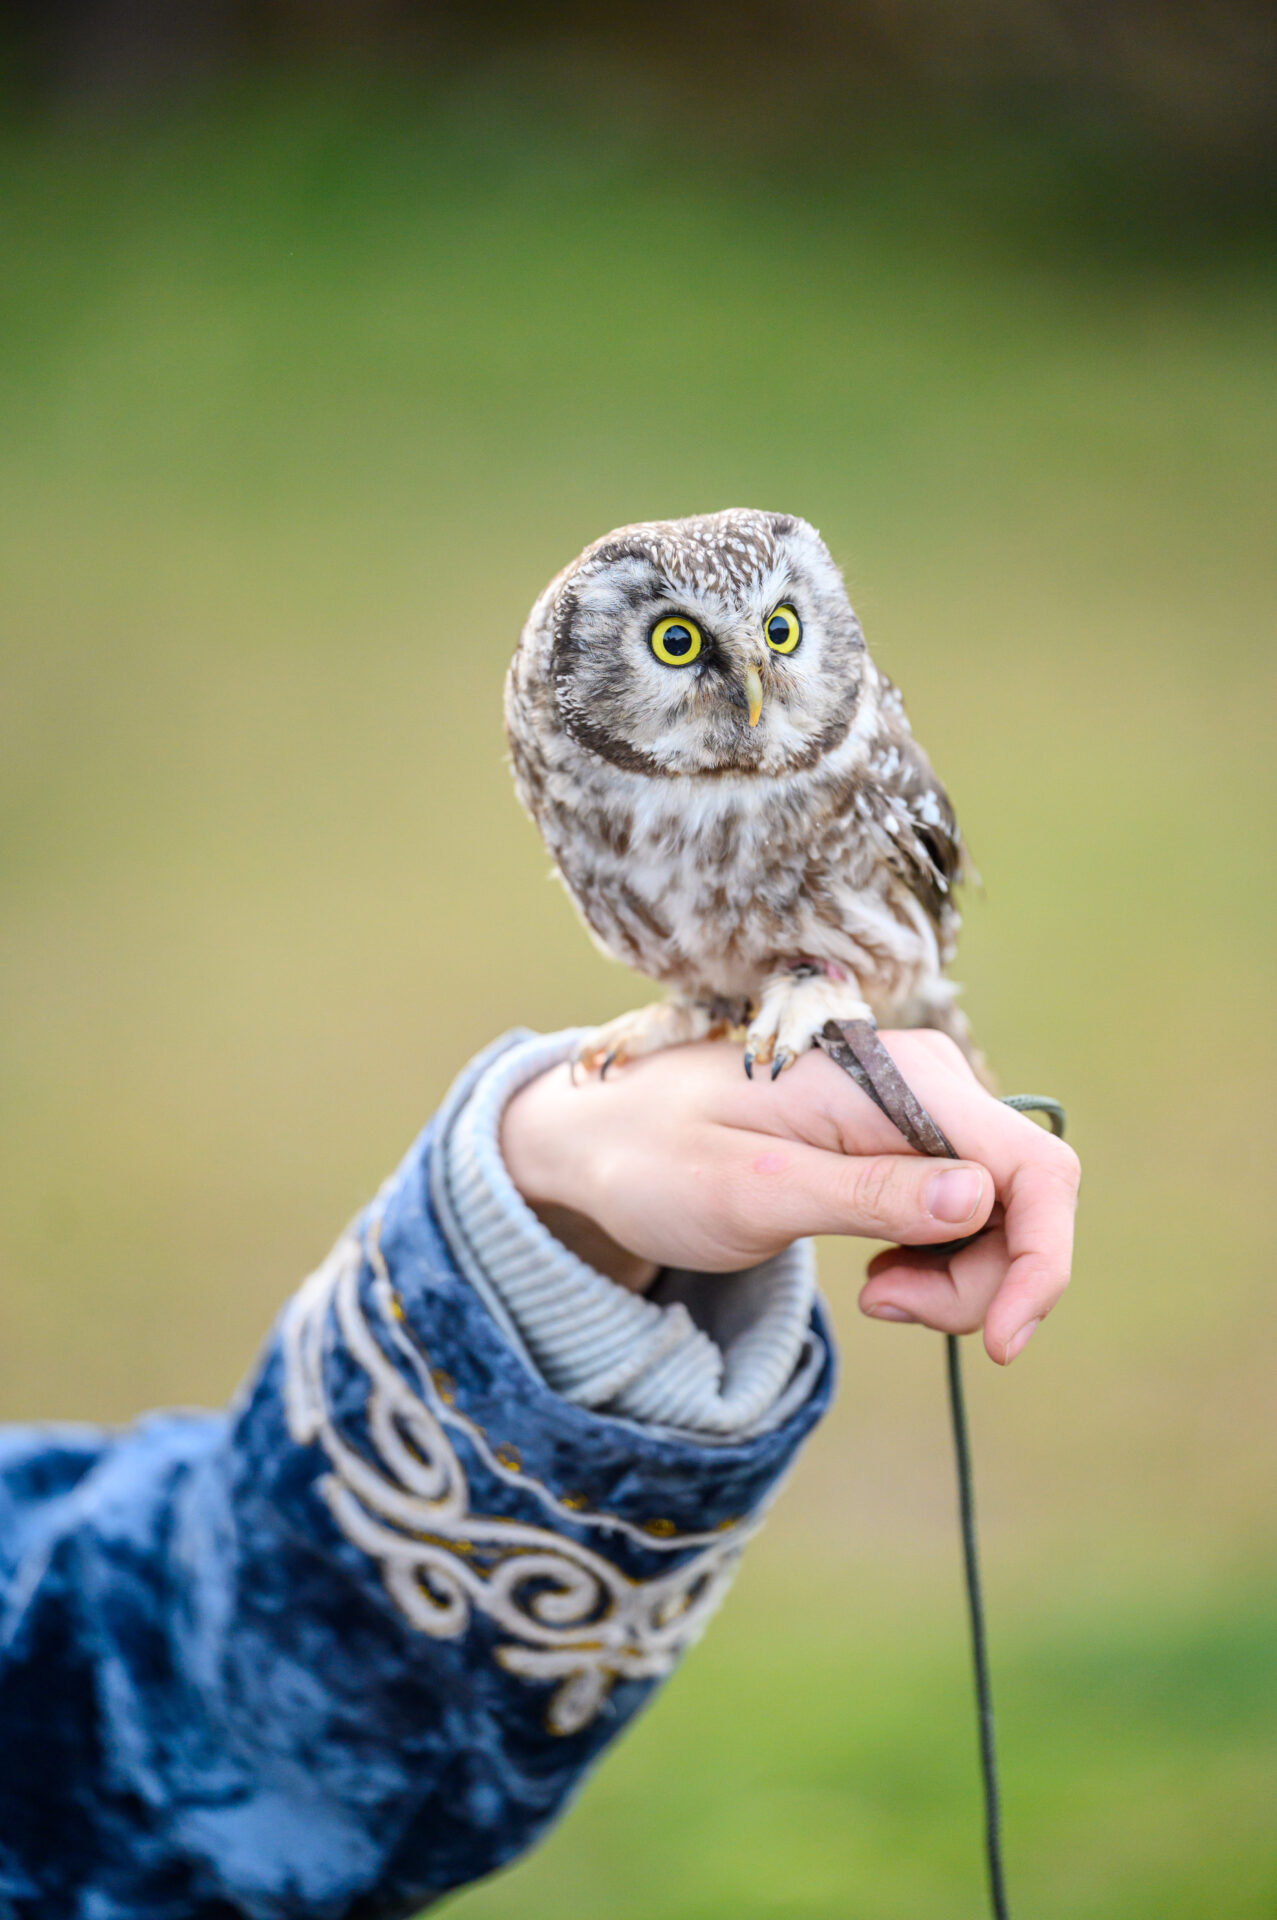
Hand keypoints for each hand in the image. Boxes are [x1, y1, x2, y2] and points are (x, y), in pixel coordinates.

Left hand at [500, 1031, 1078, 1364]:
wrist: (608, 1137)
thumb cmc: (660, 1157)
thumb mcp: (752, 1189)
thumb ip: (865, 1193)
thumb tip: (980, 1198)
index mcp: (899, 1077)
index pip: (1033, 1165)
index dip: (1041, 1260)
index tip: (999, 1343)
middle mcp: (928, 1083)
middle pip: (1024, 1200)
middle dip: (982, 1280)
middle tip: (885, 1308)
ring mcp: (923, 1113)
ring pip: (1001, 1217)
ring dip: (957, 1279)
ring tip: (872, 1294)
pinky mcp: (910, 1146)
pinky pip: (966, 1219)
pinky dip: (938, 1267)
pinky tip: (879, 1277)